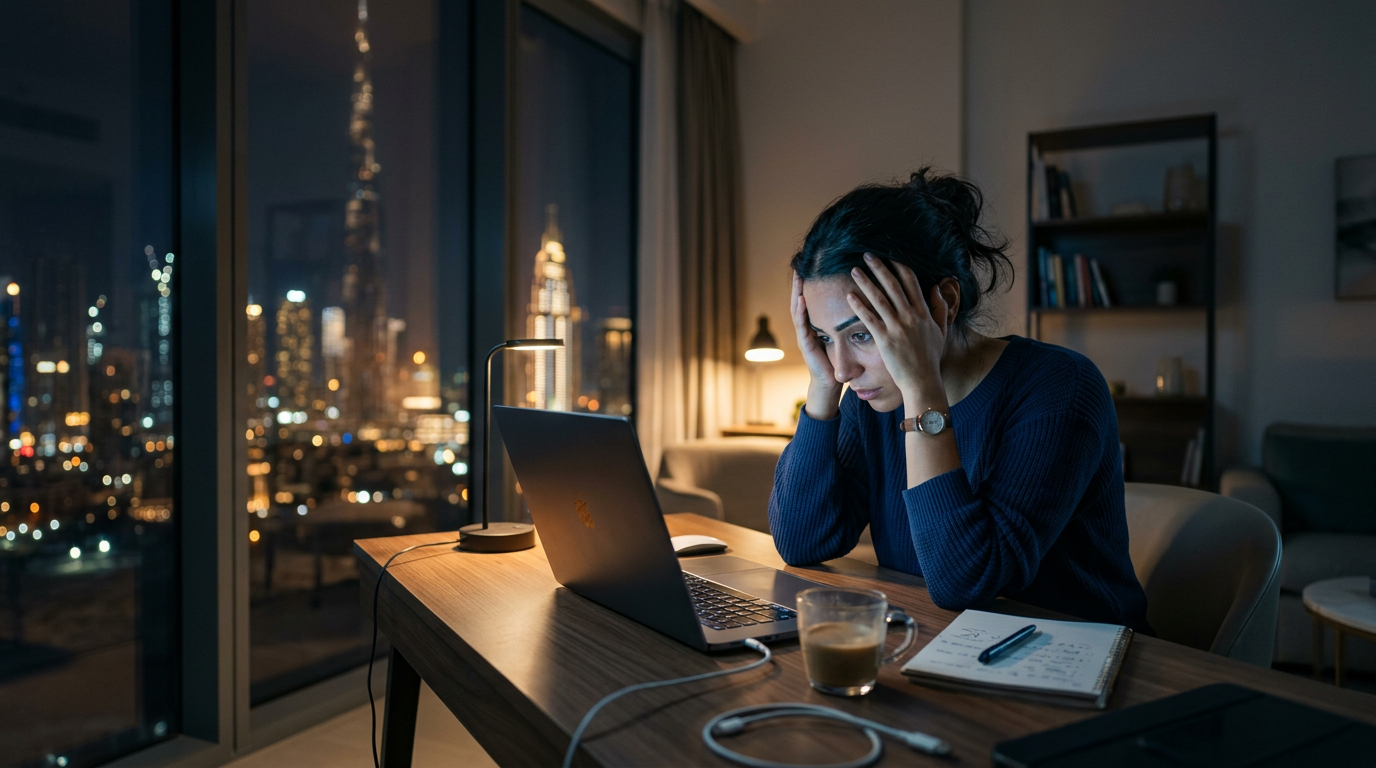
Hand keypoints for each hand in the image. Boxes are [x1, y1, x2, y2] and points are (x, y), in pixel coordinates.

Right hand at [791, 272, 842, 418]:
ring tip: (798, 275)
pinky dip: (800, 310)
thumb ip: (850, 320)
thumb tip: (867, 300)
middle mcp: (809, 326)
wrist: (832, 383)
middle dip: (802, 281)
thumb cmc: (841, 360)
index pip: (815, 298)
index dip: (814, 282)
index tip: (817, 264)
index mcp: (819, 323)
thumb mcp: (845, 335)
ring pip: (798, 307)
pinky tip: (801, 297)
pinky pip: (801, 323)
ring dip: (797, 291)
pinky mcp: (805, 343)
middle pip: (803, 298)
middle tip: (802, 262)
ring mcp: (805, 334)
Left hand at [846, 255, 951, 408]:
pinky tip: (849, 296)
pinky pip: (870, 319)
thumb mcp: (941, 331)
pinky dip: (859, 306)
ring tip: (854, 270)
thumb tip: (937, 289)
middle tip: (867, 254)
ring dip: (866, 282)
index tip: (889, 254)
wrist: (923, 381)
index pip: (911, 282)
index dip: (899, 266)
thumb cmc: (930, 358)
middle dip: (879, 267)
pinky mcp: (885, 340)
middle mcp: (911, 316)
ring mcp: (898, 327)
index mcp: (923, 312)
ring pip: (879, 298)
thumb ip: (940, 309)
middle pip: (893, 285)